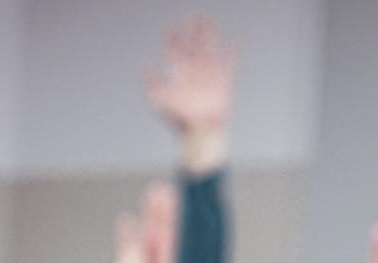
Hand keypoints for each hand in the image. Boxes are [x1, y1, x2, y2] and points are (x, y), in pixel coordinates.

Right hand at [110, 183, 179, 262]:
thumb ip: (155, 257)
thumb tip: (156, 233)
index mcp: (165, 260)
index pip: (169, 233)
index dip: (170, 215)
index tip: (170, 196)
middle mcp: (155, 259)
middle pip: (160, 229)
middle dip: (161, 210)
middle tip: (162, 188)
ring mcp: (141, 262)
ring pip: (145, 233)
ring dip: (148, 214)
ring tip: (151, 193)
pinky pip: (127, 246)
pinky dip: (127, 233)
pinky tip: (125, 219)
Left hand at [146, 16, 235, 173]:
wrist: (200, 132)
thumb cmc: (179, 121)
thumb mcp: (160, 102)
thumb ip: (154, 85)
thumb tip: (145, 67)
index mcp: (178, 75)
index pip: (175, 52)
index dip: (172, 40)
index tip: (170, 28)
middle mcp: (193, 73)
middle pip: (193, 47)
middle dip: (193, 32)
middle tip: (193, 15)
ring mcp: (207, 76)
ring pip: (208, 51)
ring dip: (209, 37)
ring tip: (209, 23)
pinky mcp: (222, 82)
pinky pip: (227, 64)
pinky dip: (229, 53)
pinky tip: (232, 42)